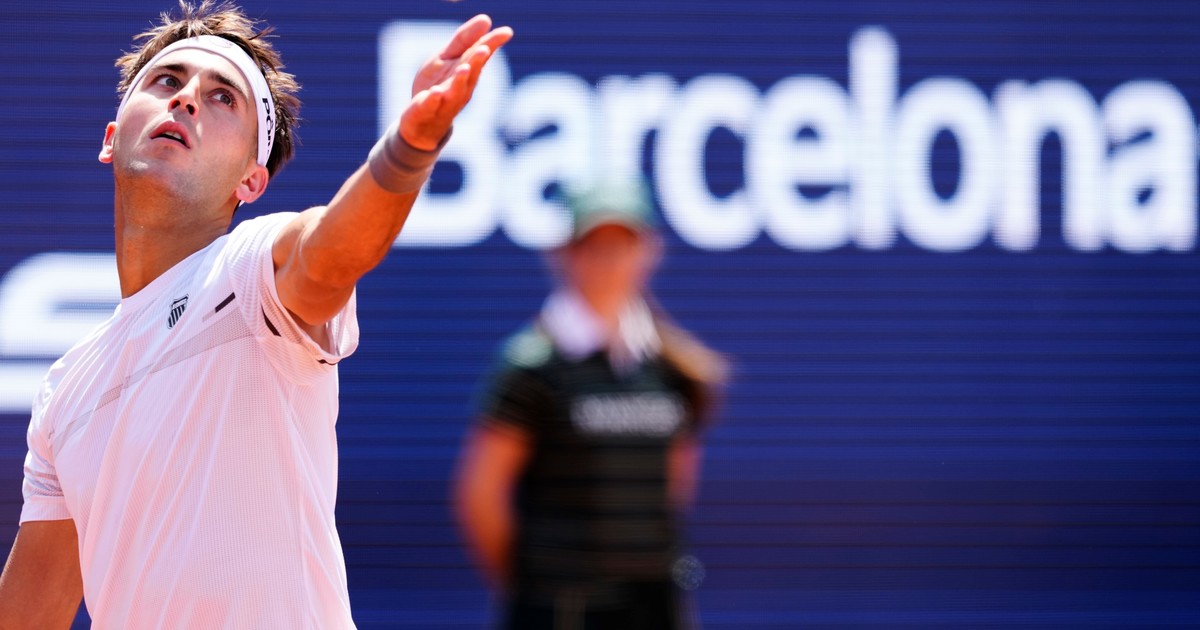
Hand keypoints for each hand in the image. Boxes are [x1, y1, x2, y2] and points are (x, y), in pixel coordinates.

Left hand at [399, 14, 512, 150]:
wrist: (420, 122)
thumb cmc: (438, 86)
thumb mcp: (447, 58)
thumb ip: (464, 40)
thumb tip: (486, 19)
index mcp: (468, 72)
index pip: (481, 56)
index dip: (492, 43)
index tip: (506, 32)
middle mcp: (461, 88)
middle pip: (471, 74)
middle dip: (477, 62)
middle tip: (484, 48)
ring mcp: (445, 101)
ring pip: (455, 91)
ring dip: (460, 80)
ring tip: (464, 67)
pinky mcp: (426, 110)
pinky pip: (430, 106)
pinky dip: (433, 100)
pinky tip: (434, 93)